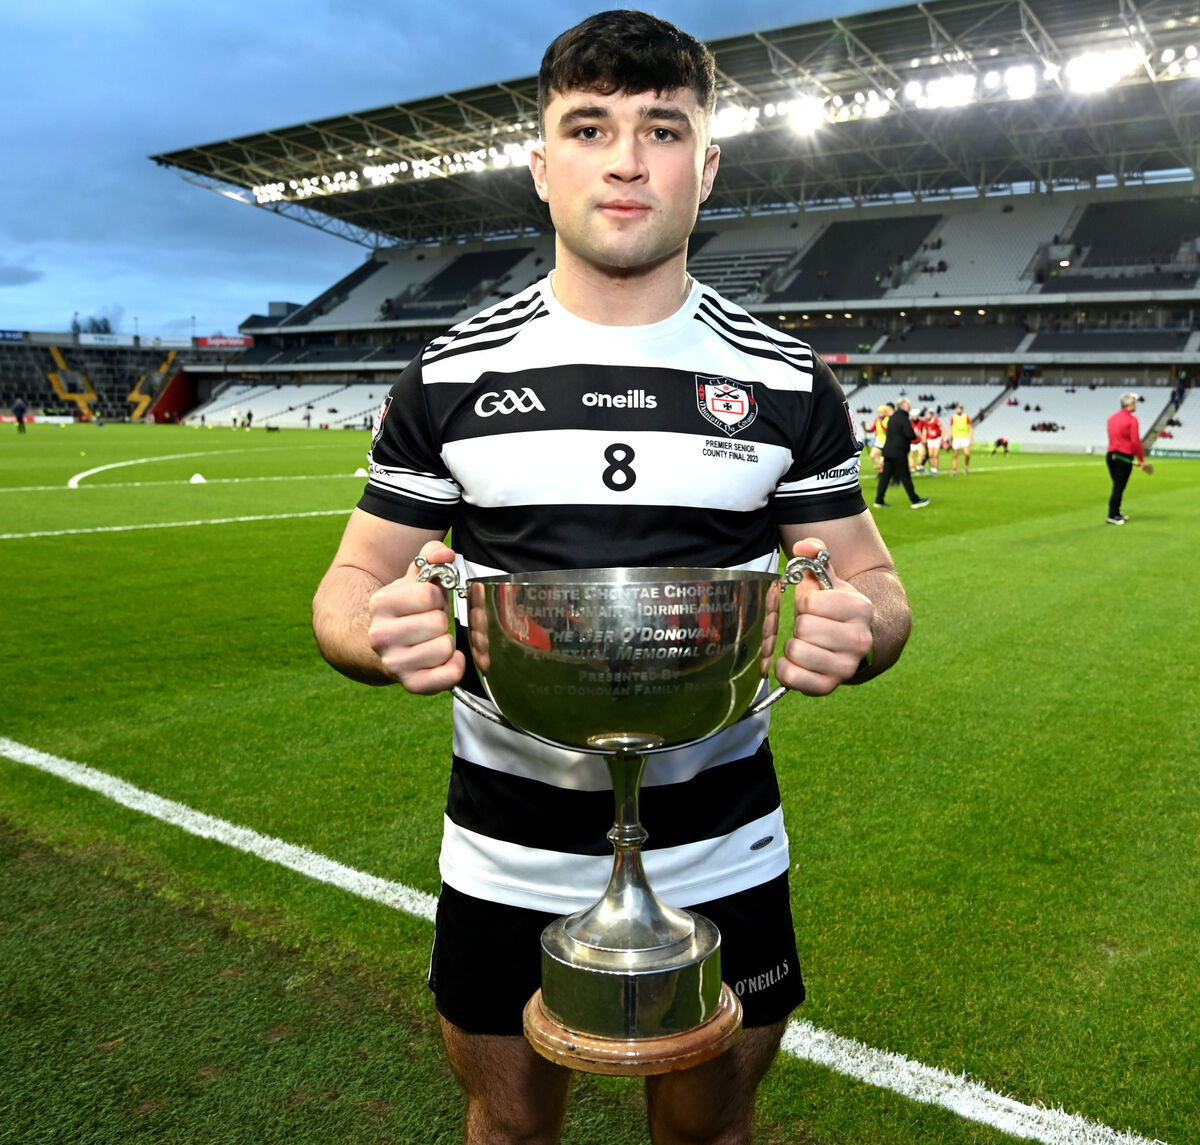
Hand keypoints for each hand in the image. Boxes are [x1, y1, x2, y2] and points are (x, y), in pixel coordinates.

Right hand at [367, 540, 465, 693]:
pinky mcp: (409, 683)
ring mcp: (393, 662)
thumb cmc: (406, 609)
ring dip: (446, 642)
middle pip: (437, 622)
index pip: (428, 595)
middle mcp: (381, 635)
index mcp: (381, 604)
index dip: (436, 596)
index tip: (427, 602)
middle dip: (440, 619)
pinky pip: (446, 677)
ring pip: (444, 647)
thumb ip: (431, 557)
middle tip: (429, 622)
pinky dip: (454, 667)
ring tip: (432, 639)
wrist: (382, 643)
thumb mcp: (414, 579)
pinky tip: (448, 659)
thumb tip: (444, 554)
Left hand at [774, 537, 873, 695]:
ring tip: (806, 642)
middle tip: (811, 625)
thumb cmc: (836, 608)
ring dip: (793, 645)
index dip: (807, 602)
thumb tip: (803, 547)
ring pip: (796, 652)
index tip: (816, 606)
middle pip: (803, 628)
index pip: (811, 602)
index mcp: (861, 608)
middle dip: (800, 624)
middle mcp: (859, 640)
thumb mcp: (830, 578)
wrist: (857, 642)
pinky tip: (796, 660)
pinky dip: (785, 669)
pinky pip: (792, 678)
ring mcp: (846, 666)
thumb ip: (816, 554)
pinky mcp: (829, 686)